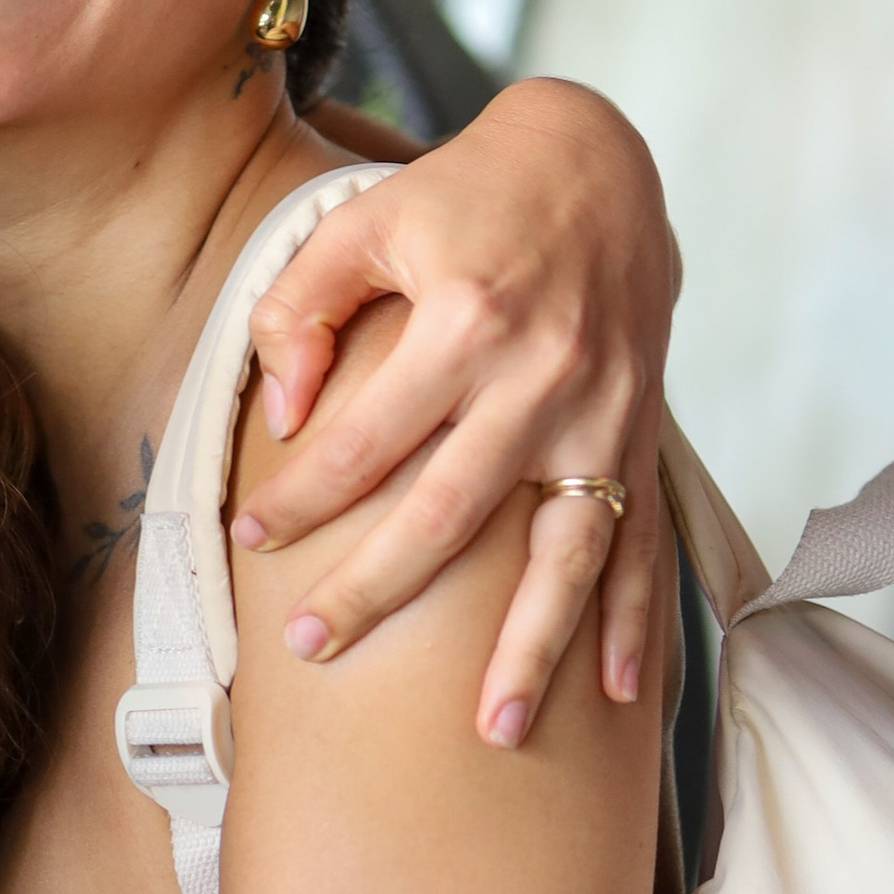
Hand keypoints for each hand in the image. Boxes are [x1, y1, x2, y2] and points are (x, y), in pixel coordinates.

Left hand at [243, 82, 673, 743]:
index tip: (249, 539)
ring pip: (566, 552)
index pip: (363, 439)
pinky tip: (623, 697)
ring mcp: (604, 413)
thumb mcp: (365, 218)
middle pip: (448, 514)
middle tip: (310, 646)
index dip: (299, 496)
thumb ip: (303, 305)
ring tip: (493, 731)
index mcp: (468, 320)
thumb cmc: (465, 194)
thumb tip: (284, 413)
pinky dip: (637, 622)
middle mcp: (543, 376)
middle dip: (376, 591)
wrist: (600, 162)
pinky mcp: (641, 433)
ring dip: (532, 648)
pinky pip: (644, 541)